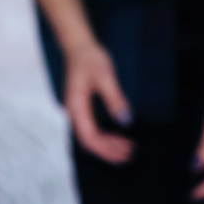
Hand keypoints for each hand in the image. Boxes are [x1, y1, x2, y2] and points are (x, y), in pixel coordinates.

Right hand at [64, 40, 134, 162]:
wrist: (78, 48)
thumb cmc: (90, 59)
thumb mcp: (106, 76)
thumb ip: (115, 100)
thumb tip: (126, 121)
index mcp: (76, 108)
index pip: (90, 138)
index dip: (107, 148)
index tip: (124, 151)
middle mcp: (73, 115)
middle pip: (89, 143)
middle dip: (109, 151)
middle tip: (129, 155)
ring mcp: (77, 114)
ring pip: (90, 139)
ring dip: (107, 147)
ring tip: (126, 149)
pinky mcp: (82, 112)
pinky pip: (92, 131)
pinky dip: (105, 138)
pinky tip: (117, 139)